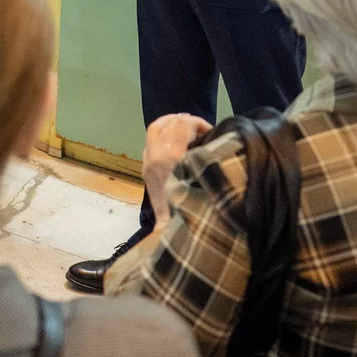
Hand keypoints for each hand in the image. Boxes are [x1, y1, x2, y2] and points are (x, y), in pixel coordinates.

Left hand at [141, 113, 215, 228]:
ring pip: (154, 130)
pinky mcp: (145, 171)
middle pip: (165, 124)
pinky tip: (175, 143)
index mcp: (171, 158)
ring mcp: (148, 163)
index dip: (197, 123)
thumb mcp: (208, 183)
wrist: (174, 235)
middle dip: (183, 121)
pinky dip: (162, 135)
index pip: (182, 125)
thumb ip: (208, 159)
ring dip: (170, 125)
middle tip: (199, 128)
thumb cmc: (196, 210)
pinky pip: (149, 142)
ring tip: (187, 130)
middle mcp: (156, 157)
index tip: (210, 132)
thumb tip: (212, 140)